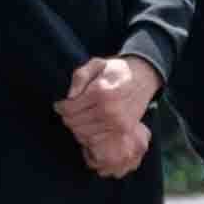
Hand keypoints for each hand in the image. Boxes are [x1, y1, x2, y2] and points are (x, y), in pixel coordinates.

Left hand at [57, 56, 153, 174]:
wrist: (144, 78)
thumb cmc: (116, 70)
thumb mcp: (97, 63)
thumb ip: (80, 76)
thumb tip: (69, 96)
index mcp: (100, 91)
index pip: (70, 108)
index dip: (60, 107)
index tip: (59, 104)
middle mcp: (109, 109)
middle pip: (74, 122)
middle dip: (66, 117)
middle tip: (67, 111)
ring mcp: (117, 122)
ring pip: (82, 133)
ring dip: (76, 127)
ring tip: (77, 118)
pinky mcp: (123, 130)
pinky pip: (96, 140)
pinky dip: (87, 135)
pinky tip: (88, 125)